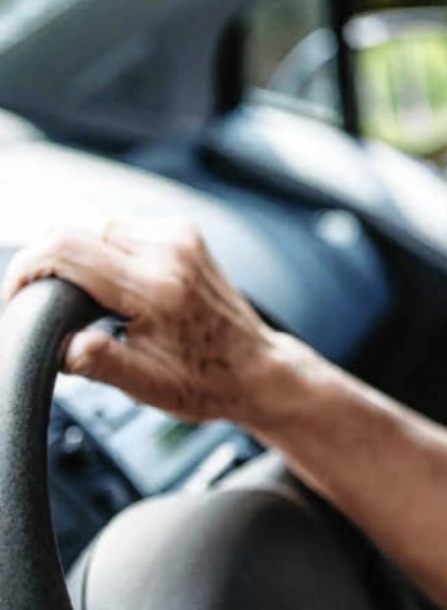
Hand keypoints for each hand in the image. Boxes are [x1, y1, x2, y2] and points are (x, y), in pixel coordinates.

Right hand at [1, 219, 287, 425]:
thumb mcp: (148, 385)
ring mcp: (179, 236)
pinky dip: (99, 247)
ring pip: (94, 223)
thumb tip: (62, 346)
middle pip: (73, 228)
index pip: (65, 249)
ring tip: (70, 295)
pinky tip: (103, 280)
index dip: (24, 269)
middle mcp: (170, 250)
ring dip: (71, 253)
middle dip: (43, 261)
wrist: (258, 369)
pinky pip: (119, 226)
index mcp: (158, 286)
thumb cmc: (206, 381)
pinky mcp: (183, 232)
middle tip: (36, 300)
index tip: (14, 298)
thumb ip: (100, 363)